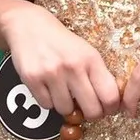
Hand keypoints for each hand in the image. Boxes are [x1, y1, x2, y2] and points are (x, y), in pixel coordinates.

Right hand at [1, 1, 121, 122]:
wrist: (29, 25)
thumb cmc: (62, 42)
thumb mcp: (86, 52)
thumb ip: (98, 75)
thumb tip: (111, 104)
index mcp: (91, 59)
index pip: (110, 96)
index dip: (110, 108)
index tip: (106, 109)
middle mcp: (73, 66)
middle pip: (91, 110)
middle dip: (90, 114)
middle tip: (86, 108)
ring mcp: (51, 73)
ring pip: (66, 110)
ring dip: (66, 105)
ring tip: (63, 91)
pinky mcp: (32, 79)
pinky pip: (47, 105)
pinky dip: (48, 100)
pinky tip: (48, 86)